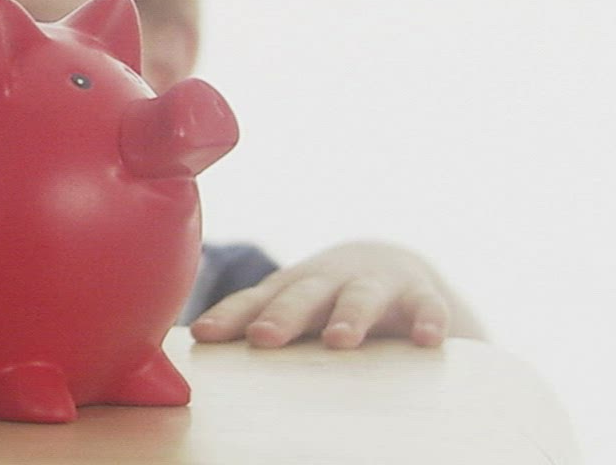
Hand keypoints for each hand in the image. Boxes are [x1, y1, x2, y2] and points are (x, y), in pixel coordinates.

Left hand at [190, 241, 456, 348]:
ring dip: (349, 315)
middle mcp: (328, 280)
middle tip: (264, 338)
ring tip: (340, 340)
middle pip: (303, 295)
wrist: (390, 263)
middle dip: (283, 315)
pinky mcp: (419, 295)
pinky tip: (425, 340)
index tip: (204, 335)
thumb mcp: (289, 306)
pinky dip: (427, 319)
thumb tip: (188, 353)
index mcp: (289, 287)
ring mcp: (375, 284)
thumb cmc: (321, 297)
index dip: (229, 316)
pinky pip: (426, 306)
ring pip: (361, 296)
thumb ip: (252, 324)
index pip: (253, 300)